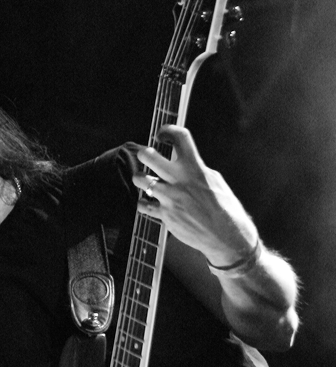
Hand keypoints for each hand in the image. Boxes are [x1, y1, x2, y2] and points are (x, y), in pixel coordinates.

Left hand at [133, 125, 257, 265]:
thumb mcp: (215, 181)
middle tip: (145, 156)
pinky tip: (147, 202)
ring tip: (144, 180)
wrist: (226, 236)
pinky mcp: (165, 215)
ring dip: (140, 178)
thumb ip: (198, 170)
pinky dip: (143, 203)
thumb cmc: (225, 209)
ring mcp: (170, 197)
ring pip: (140, 179)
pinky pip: (143, 205)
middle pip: (149, 155)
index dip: (168, 130)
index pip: (180, 138)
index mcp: (196, 168)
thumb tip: (186, 163)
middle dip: (143, 153)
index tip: (162, 134)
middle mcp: (180, 180)